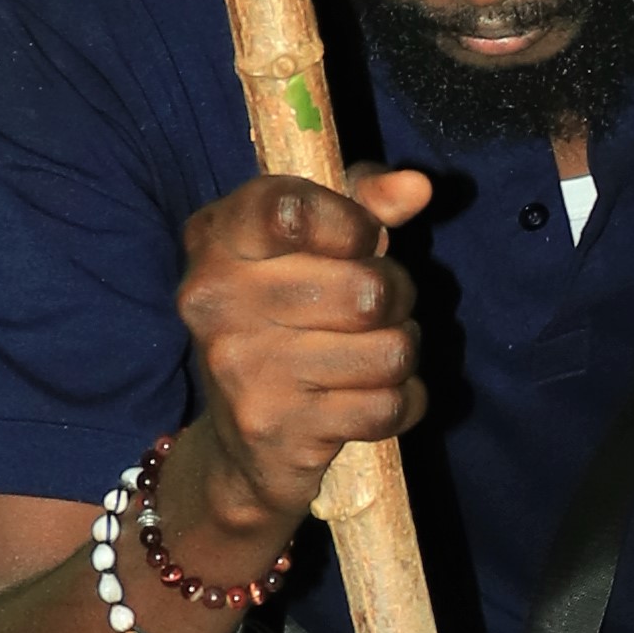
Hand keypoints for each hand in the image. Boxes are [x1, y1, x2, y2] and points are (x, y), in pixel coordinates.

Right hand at [168, 163, 431, 556]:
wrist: (237, 444)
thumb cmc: (287, 320)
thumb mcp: (314, 245)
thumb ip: (363, 202)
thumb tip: (418, 187)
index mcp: (216, 239)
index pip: (291, 210)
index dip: (353, 225)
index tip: (360, 242)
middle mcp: (215, 300)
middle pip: (369, 290)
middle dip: (396, 298)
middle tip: (375, 310)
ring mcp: (241, 368)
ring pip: (390, 351)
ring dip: (401, 352)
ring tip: (373, 354)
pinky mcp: (275, 428)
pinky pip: (388, 405)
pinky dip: (403, 402)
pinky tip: (373, 398)